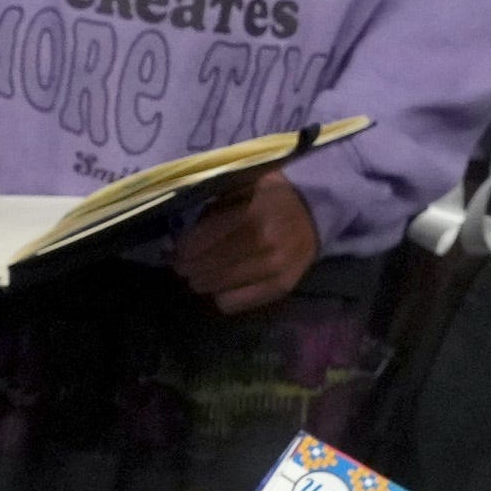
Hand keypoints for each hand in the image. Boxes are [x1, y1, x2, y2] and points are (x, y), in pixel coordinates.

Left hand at [172, 168, 318, 314]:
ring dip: (202, 282)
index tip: (174, 251)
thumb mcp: (244, 186)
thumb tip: (183, 236)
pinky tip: (221, 287)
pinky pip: (237, 303)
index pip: (205, 240)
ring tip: (197, 276)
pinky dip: (222, 297)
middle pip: (210, 266)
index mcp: (253, 216)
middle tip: (179, 267)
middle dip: (189, 268)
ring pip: (220, 287)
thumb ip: (216, 207)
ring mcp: (275, 269)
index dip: (185, 250)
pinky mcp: (281, 287)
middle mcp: (265, 245)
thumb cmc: (272, 197)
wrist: (316, 212)